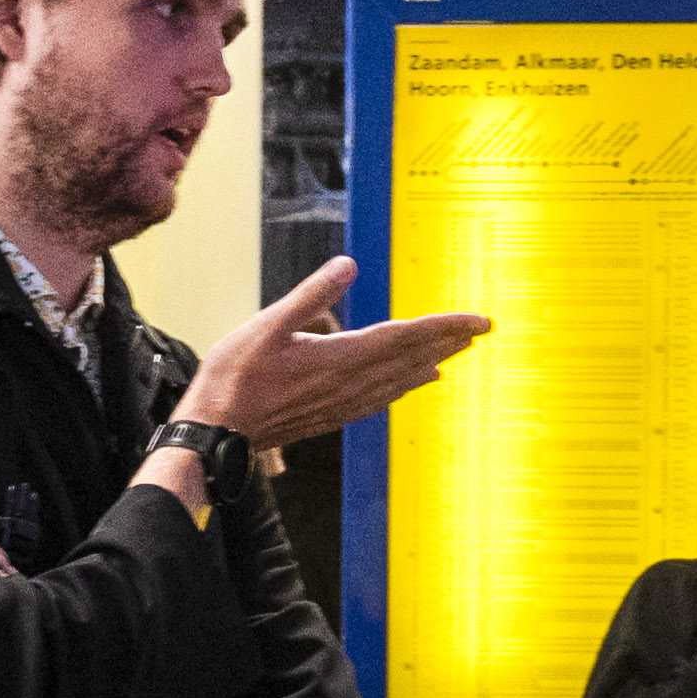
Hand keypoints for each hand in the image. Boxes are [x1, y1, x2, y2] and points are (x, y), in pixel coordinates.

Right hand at [177, 258, 489, 447]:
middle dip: (447, 342)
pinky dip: (401, 388)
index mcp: (339, 358)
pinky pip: (378, 399)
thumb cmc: (235, 378)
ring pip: (398, 381)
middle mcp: (348, 383)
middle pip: (410, 359)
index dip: (443, 326)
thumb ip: (311, 294)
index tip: (476, 320)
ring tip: (453, 354)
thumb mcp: (267, 325)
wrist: (218, 432)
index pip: (404, 337)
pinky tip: (407, 385)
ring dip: (429, 364)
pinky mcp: (329, 415)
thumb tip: (348, 265)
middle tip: (479, 331)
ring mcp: (340, 403)